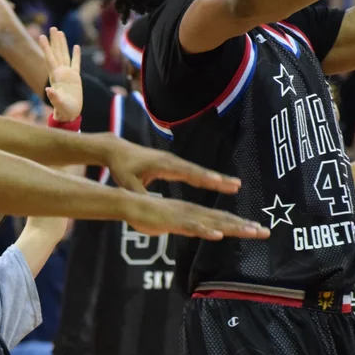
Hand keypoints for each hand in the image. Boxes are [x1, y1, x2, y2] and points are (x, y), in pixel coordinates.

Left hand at [39, 27, 81, 122]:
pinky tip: (76, 47)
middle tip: (52, 28)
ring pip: (65, 55)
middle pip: (57, 53)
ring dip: (62, 44)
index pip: (50, 59)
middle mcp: (60, 73)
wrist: (69, 114)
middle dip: (54, 41)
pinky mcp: (75, 78)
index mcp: (55, 77)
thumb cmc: (63, 111)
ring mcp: (68, 74)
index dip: (46, 48)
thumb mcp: (59, 105)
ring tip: (60, 32)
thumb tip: (49, 89)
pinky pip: (76, 64)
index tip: (41, 36)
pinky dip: (76, 55)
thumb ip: (54, 97)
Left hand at [104, 139, 241, 194]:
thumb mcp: (126, 181)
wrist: (116, 150)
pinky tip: (218, 184)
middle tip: (237, 185)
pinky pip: (193, 172)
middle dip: (218, 179)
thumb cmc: (121, 167)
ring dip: (217, 178)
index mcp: (162, 165)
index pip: (187, 173)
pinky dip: (207, 178)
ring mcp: (173, 162)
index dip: (203, 179)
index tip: (219, 183)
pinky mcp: (172, 165)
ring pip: (198, 172)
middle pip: (199, 171)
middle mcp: (172, 161)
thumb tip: (143, 204)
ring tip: (235, 185)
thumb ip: (136, 192)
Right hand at [125, 194, 269, 240]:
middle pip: (223, 220)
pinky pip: (191, 227)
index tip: (257, 229)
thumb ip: (183, 226)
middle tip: (266, 232)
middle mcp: (193, 213)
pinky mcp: (172, 221)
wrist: (127, 202)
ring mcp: (184, 216)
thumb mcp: (170, 224)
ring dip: (233, 227)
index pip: (220, 219)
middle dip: (245, 226)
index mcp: (193, 213)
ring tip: (252, 231)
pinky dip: (205, 230)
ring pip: (212, 223)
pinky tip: (218, 235)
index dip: (239, 224)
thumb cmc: (145, 214)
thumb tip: (194, 230)